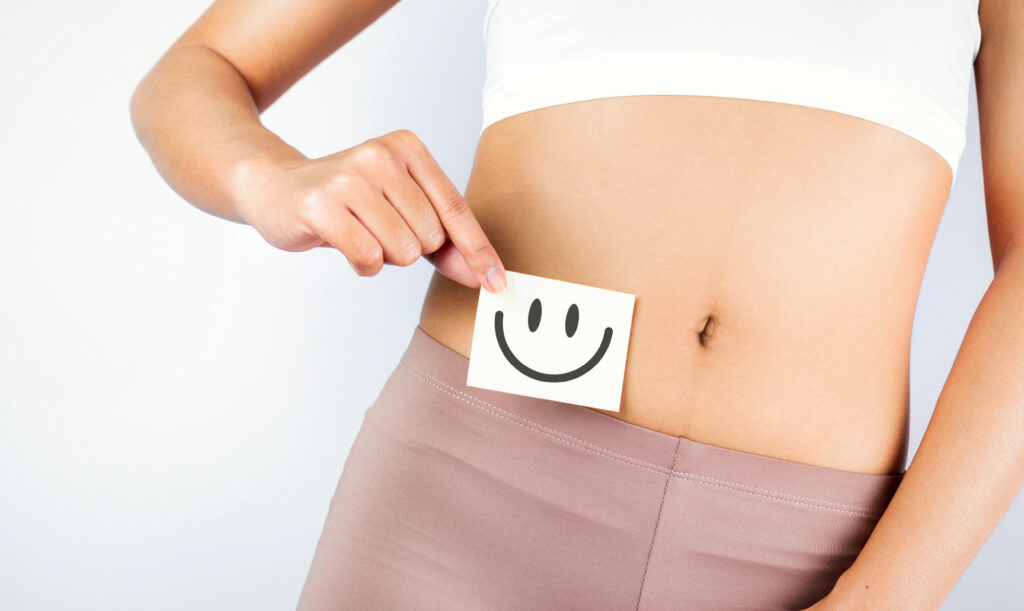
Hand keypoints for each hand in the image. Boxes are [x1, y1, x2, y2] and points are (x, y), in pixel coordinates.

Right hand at [233, 129, 506, 292]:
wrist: (275, 187)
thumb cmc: (348, 201)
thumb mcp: (401, 209)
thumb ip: (445, 241)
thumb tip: (484, 276)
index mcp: (408, 148)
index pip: (455, 209)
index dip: (478, 252)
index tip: (496, 283)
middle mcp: (381, 156)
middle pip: (429, 237)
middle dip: (409, 248)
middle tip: (377, 229)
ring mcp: (350, 178)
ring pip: (401, 250)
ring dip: (383, 256)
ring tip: (358, 232)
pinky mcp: (322, 204)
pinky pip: (368, 257)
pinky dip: (362, 264)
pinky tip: (343, 242)